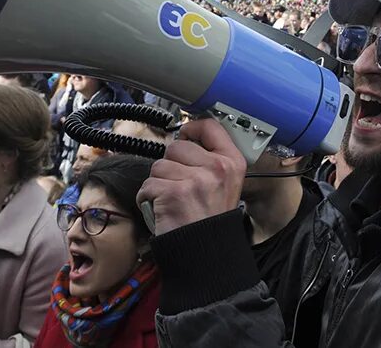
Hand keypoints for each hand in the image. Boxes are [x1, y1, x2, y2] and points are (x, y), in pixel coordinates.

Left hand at [136, 118, 246, 234]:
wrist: (206, 253)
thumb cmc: (211, 221)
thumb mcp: (226, 184)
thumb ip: (211, 159)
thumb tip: (186, 137)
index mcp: (232, 162)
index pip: (210, 126)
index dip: (191, 128)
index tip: (185, 135)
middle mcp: (217, 168)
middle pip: (176, 146)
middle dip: (170, 165)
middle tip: (180, 185)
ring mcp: (196, 180)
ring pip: (159, 166)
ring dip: (158, 183)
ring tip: (172, 200)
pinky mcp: (174, 193)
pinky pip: (148, 185)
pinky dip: (148, 198)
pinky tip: (162, 209)